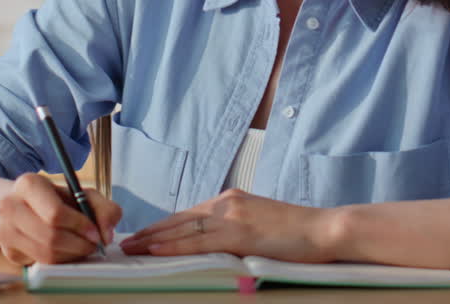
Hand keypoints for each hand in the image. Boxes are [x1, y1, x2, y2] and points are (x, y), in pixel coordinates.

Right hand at [0, 173, 120, 265]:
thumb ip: (103, 208)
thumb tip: (106, 234)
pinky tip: (67, 251)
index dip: (80, 226)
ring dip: (72, 255)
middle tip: (94, 244)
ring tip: (83, 247)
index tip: (96, 232)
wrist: (20, 204)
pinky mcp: (9, 251)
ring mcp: (5, 231)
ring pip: (46, 254)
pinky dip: (61, 260)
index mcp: (27, 184)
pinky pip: (40, 263)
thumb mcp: (81, 194)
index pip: (55, 214)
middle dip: (79, 245)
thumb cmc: (54, 199)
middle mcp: (10, 206)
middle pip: (51, 237)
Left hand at [120, 189, 338, 261]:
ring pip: (183, 230)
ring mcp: (232, 216)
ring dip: (153, 240)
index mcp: (230, 200)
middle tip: (125, 242)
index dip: (162, 226)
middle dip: (150, 232)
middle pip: (179, 219)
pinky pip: (199, 241)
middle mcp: (226, 203)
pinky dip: (174, 245)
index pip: (187, 214)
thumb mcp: (258, 223)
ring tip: (131, 248)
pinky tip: (157, 249)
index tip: (142, 235)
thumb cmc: (297, 232)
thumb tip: (213, 243)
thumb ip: (234, 228)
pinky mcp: (239, 233)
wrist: (324, 229)